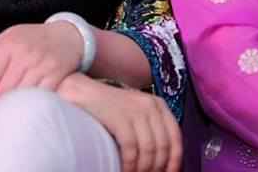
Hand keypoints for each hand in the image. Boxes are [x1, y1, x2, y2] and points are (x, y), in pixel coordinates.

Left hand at [0, 22, 82, 97]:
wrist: (67, 36)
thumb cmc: (34, 38)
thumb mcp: (10, 35)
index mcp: (10, 44)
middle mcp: (25, 54)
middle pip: (3, 89)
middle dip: (1, 97)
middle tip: (4, 97)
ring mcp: (41, 65)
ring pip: (20, 94)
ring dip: (17, 101)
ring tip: (17, 99)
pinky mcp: (56, 75)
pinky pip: (39, 95)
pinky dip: (34, 100)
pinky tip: (32, 97)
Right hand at [60, 74, 181, 171]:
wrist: (82, 94)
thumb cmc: (108, 110)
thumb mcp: (136, 114)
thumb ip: (150, 129)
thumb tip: (163, 161)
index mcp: (159, 105)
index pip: (175, 137)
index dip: (174, 161)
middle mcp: (151, 106)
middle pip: (163, 146)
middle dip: (157, 168)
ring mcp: (135, 110)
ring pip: (149, 150)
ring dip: (143, 169)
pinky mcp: (120, 118)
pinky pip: (131, 149)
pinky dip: (130, 166)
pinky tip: (125, 171)